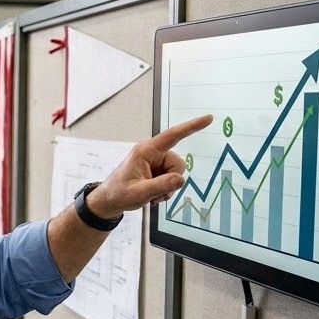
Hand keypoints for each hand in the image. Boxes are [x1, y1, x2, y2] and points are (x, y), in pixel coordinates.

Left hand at [89, 114, 213, 217]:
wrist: (110, 200)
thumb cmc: (119, 194)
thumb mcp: (139, 193)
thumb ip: (161, 186)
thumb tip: (180, 179)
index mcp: (146, 151)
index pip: (172, 136)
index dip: (191, 127)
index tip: (208, 118)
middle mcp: (152, 152)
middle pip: (178, 164)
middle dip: (171, 181)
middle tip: (154, 192)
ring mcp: (155, 160)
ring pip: (176, 173)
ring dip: (167, 187)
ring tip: (151, 194)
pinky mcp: (157, 168)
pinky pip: (172, 178)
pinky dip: (165, 189)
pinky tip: (153, 194)